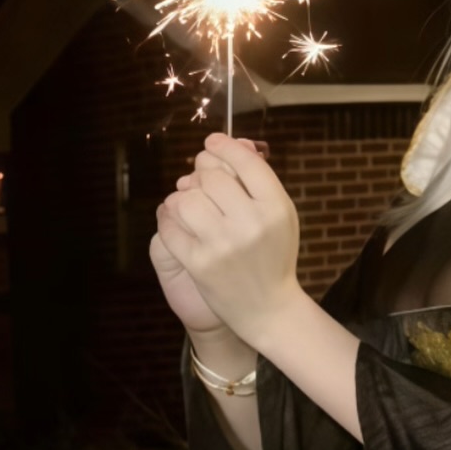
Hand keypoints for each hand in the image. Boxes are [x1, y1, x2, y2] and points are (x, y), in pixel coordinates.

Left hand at [151, 137, 267, 338]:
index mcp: (276, 207)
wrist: (268, 308)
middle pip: (212, 177)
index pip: (246, 162)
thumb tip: (235, 144)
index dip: (225, 146)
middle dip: (201, 172)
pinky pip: (170, 227)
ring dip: (183, 197)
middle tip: (200, 177)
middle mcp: (251, 223)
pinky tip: (179, 223)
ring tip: (190, 204)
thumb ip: (259, 180)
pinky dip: (170, 221)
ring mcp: (223, 244)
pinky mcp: (199, 263)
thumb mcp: (280, 215)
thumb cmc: (273, 254)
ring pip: (186, 199)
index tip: (212, 142)